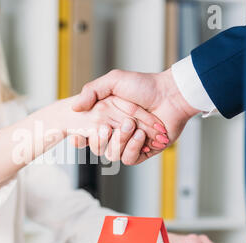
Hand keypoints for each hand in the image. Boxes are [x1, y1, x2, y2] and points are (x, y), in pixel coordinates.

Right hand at [73, 69, 200, 164]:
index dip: (79, 139)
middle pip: (97, 147)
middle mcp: (115, 130)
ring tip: (132, 127)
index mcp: (106, 117)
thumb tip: (74, 107)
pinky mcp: (142, 151)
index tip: (77, 136)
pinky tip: (140, 136)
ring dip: (120, 141)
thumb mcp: (114, 80)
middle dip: (100, 139)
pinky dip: (132, 148)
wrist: (171, 95)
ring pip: (112, 155)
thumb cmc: (145, 85)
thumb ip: (91, 91)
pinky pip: (129, 159)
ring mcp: (129, 142)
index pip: (85, 134)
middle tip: (107, 127)